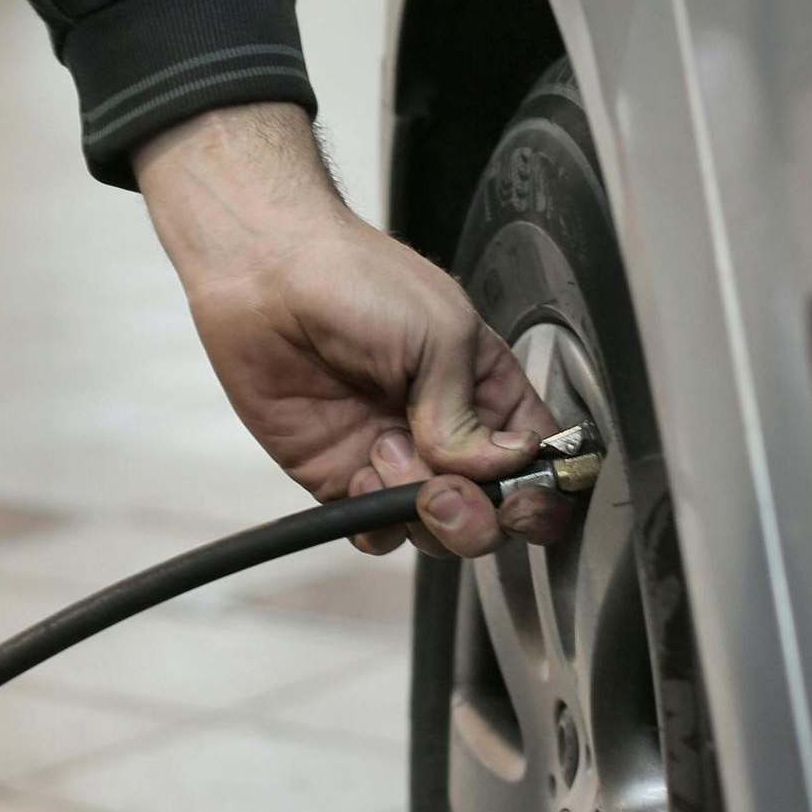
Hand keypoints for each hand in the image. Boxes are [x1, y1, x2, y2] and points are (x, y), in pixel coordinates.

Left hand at [135, 103, 571, 557]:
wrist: (267, 278)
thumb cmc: (356, 280)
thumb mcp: (440, 332)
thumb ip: (467, 411)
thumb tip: (491, 470)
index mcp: (488, 391)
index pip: (539, 464)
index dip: (543, 494)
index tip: (523, 497)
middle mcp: (449, 434)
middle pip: (494, 515)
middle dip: (478, 517)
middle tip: (446, 488)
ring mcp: (397, 461)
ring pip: (438, 532)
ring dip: (422, 511)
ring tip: (387, 449)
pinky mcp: (343, 480)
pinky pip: (377, 533)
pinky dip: (377, 521)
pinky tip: (362, 470)